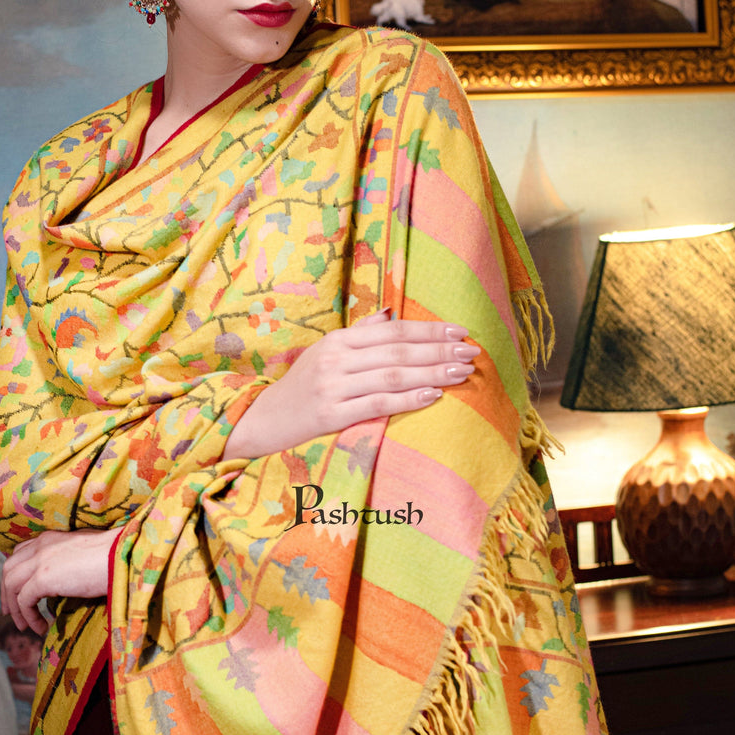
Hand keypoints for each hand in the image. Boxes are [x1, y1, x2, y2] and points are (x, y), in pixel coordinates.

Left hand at [1, 526, 121, 634]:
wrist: (121, 555)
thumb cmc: (112, 556)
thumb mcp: (83, 554)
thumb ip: (67, 562)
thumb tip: (64, 581)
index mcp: (49, 538)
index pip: (20, 553)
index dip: (15, 574)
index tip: (18, 592)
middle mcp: (40, 546)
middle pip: (8, 569)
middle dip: (6, 593)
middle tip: (11, 613)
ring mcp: (39, 561)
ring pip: (11, 585)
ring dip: (15, 609)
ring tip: (25, 626)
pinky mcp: (43, 577)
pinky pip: (24, 600)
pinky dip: (28, 616)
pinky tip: (41, 627)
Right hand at [224, 309, 479, 461]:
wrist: (263, 420)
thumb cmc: (302, 387)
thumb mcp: (326, 353)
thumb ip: (360, 334)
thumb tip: (390, 314)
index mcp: (338, 340)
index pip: (392, 331)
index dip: (428, 331)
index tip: (460, 332)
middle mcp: (335, 359)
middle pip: (397, 352)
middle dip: (438, 351)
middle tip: (471, 352)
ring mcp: (332, 386)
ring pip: (392, 376)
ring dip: (432, 373)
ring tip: (462, 373)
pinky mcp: (330, 415)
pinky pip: (376, 404)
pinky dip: (407, 399)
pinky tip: (432, 396)